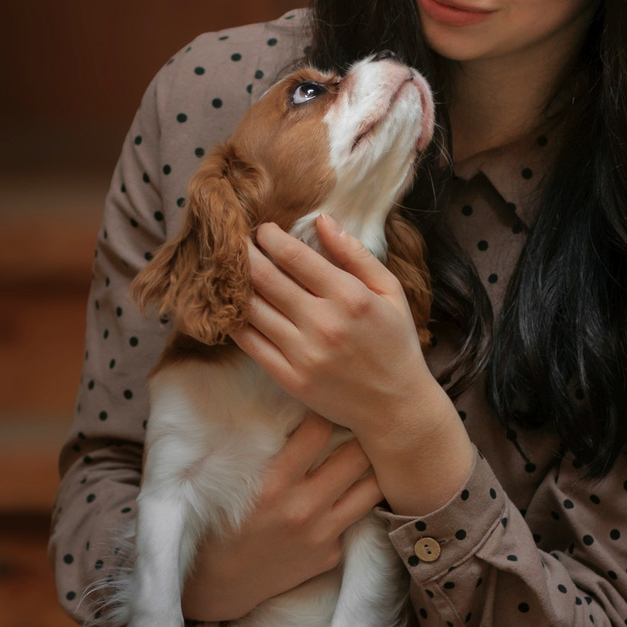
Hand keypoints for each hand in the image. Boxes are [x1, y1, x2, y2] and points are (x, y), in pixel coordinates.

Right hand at [182, 413, 379, 621]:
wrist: (221, 583)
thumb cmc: (224, 523)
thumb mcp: (236, 482)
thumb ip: (269, 452)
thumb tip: (300, 411)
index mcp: (273, 485)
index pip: (319, 430)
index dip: (324, 413)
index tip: (325, 410)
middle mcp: (302, 510)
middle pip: (358, 456)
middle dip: (358, 438)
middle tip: (357, 431)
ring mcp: (322, 536)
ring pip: (372, 488)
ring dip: (369, 470)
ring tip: (362, 460)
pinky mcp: (331, 556)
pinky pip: (356, 520)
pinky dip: (352, 505)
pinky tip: (343, 499)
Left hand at [232, 215, 475, 516]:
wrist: (396, 407)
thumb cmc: (396, 344)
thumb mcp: (390, 291)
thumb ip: (355, 254)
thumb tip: (321, 219)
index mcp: (349, 297)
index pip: (294, 256)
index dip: (270, 237)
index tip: (262, 229)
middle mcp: (323, 324)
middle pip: (265, 278)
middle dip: (244, 254)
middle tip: (236, 243)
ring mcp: (303, 354)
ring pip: (252, 309)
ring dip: (235, 284)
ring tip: (230, 270)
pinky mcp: (289, 379)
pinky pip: (250, 343)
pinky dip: (235, 321)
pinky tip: (232, 306)